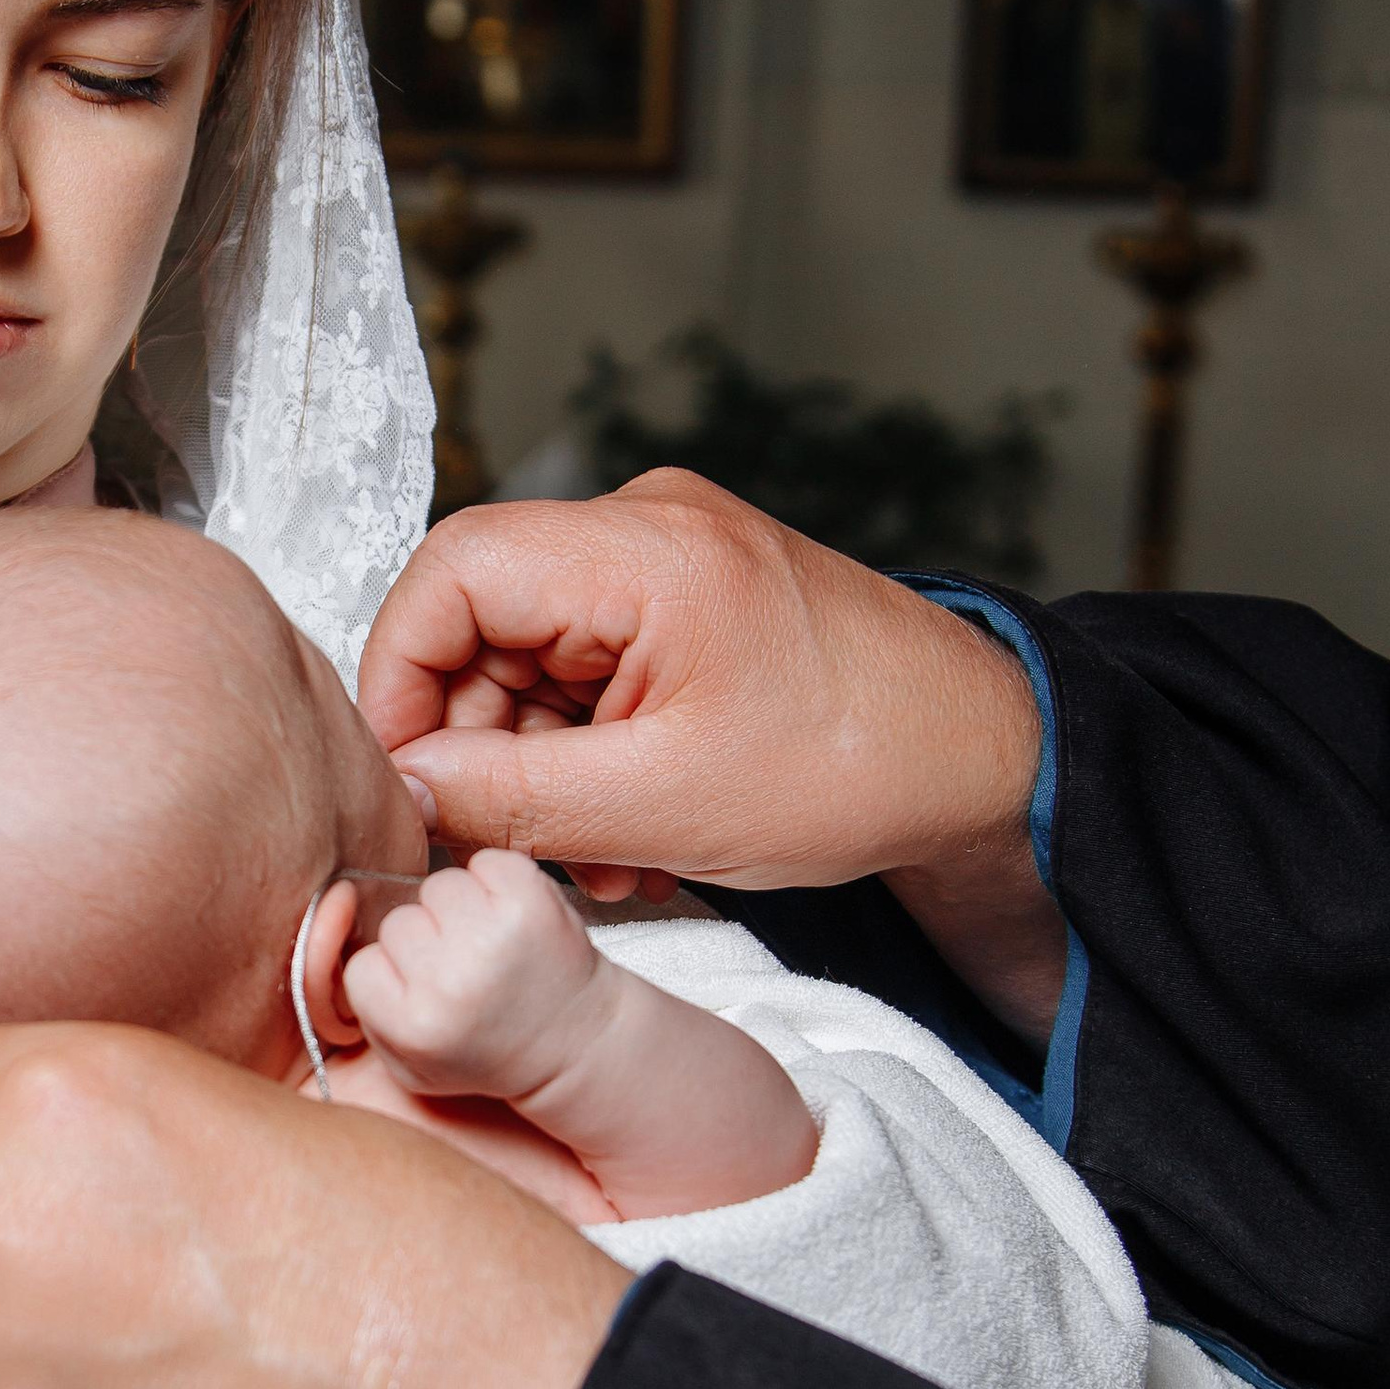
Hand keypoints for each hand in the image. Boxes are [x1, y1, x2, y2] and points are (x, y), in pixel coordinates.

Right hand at [342, 848, 604, 1108]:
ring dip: (460, 909)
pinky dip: (498, 884)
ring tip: (490, 947)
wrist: (575, 1042)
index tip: (428, 998)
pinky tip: (514, 923)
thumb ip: (359, 1008)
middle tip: (464, 973)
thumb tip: (330, 922)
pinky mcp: (532, 899)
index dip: (394, 976)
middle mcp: (454, 980)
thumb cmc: (485, 1051)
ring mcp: (494, 935)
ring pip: (438, 886)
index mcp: (416, 1024)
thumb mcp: (409, 1063)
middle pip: (398, 921)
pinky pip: (486, 862)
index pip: (363, 964)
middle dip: (426, 940)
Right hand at [358, 476, 1063, 1036]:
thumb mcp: (663, 805)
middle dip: (479, 745)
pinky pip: (583, 675)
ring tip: (596, 858)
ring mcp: (665, 565)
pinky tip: (625, 831)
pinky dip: (583, 758)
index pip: (450, 573)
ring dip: (535, 770)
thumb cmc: (861, 764)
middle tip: (509, 847)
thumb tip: (404, 789)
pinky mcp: (684, 607)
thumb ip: (511, 796)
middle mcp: (644, 530)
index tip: (407, 782)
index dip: (401, 680)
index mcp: (642, 548)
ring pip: (526, 661)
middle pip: (481, 621)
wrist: (988, 761)